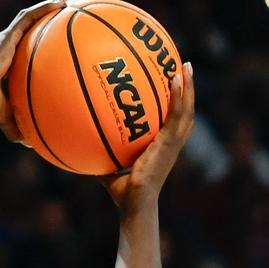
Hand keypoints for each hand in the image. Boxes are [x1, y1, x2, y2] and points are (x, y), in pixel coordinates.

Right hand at [0, 0, 69, 141]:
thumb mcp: (8, 117)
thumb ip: (19, 127)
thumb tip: (31, 146)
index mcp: (10, 63)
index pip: (28, 49)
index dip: (42, 44)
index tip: (58, 42)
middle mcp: (10, 47)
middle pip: (33, 28)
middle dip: (50, 20)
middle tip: (70, 15)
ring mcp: (9, 39)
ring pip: (33, 17)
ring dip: (51, 7)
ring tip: (69, 1)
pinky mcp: (9, 34)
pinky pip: (31, 16)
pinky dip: (46, 7)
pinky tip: (63, 2)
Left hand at [100, 62, 194, 210]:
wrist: (134, 202)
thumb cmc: (123, 194)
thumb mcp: (110, 172)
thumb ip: (101, 159)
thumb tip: (81, 151)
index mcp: (163, 149)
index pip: (174, 123)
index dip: (177, 106)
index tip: (173, 88)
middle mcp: (172, 144)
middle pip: (186, 111)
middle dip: (187, 89)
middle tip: (184, 68)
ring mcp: (173, 143)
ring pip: (186, 109)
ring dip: (188, 86)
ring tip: (186, 65)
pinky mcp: (169, 143)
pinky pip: (176, 114)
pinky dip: (178, 96)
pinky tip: (174, 79)